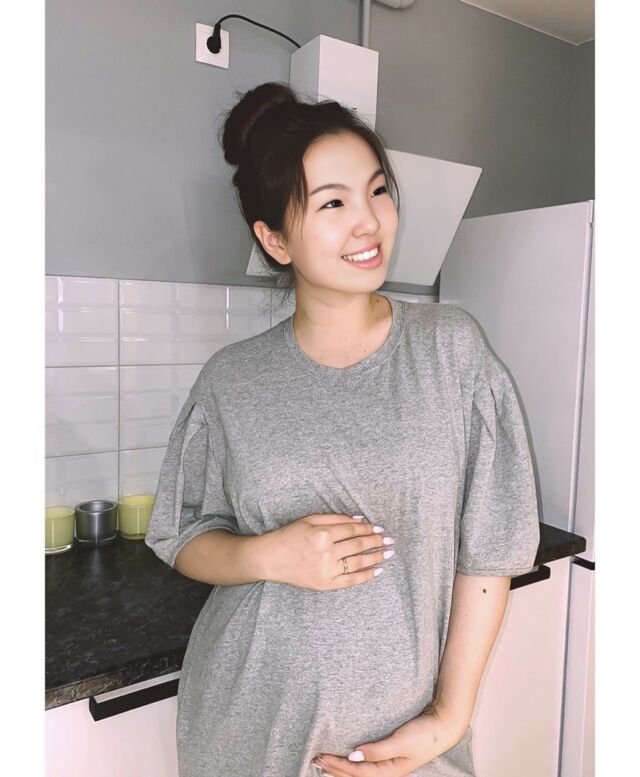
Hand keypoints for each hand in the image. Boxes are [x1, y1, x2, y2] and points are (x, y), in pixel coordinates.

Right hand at [262, 513, 394, 590]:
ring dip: (376, 557)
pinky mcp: (325, 584)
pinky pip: (351, 581)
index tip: (379, 528)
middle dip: (376, 542)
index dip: (368, 529)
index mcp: (322, 534)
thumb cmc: (289, 535)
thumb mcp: (310, 519)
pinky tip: (378, 570)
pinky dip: (366, 576)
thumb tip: (359, 520)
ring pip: (358, 563)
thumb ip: (335, 518)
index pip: (352, 530)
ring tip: (389, 553)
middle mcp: (326, 552)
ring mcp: (326, 570)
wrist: (271, 559)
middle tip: (390, 540)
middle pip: (358, 545)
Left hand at [311, 706, 466, 776]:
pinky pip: (366, 763)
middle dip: (334, 769)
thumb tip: (354, 756)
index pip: (357, 771)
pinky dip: (353, 762)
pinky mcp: (390, 755)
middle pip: (355, 774)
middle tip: (315, 759)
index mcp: (390, 770)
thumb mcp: (401, 742)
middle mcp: (387, 770)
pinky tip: (346, 757)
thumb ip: (378, 750)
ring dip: (341, 768)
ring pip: (360, 771)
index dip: (337, 765)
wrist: (443, 726)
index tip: (321, 756)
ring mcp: (389, 764)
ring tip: (324, 762)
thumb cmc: (424, 734)